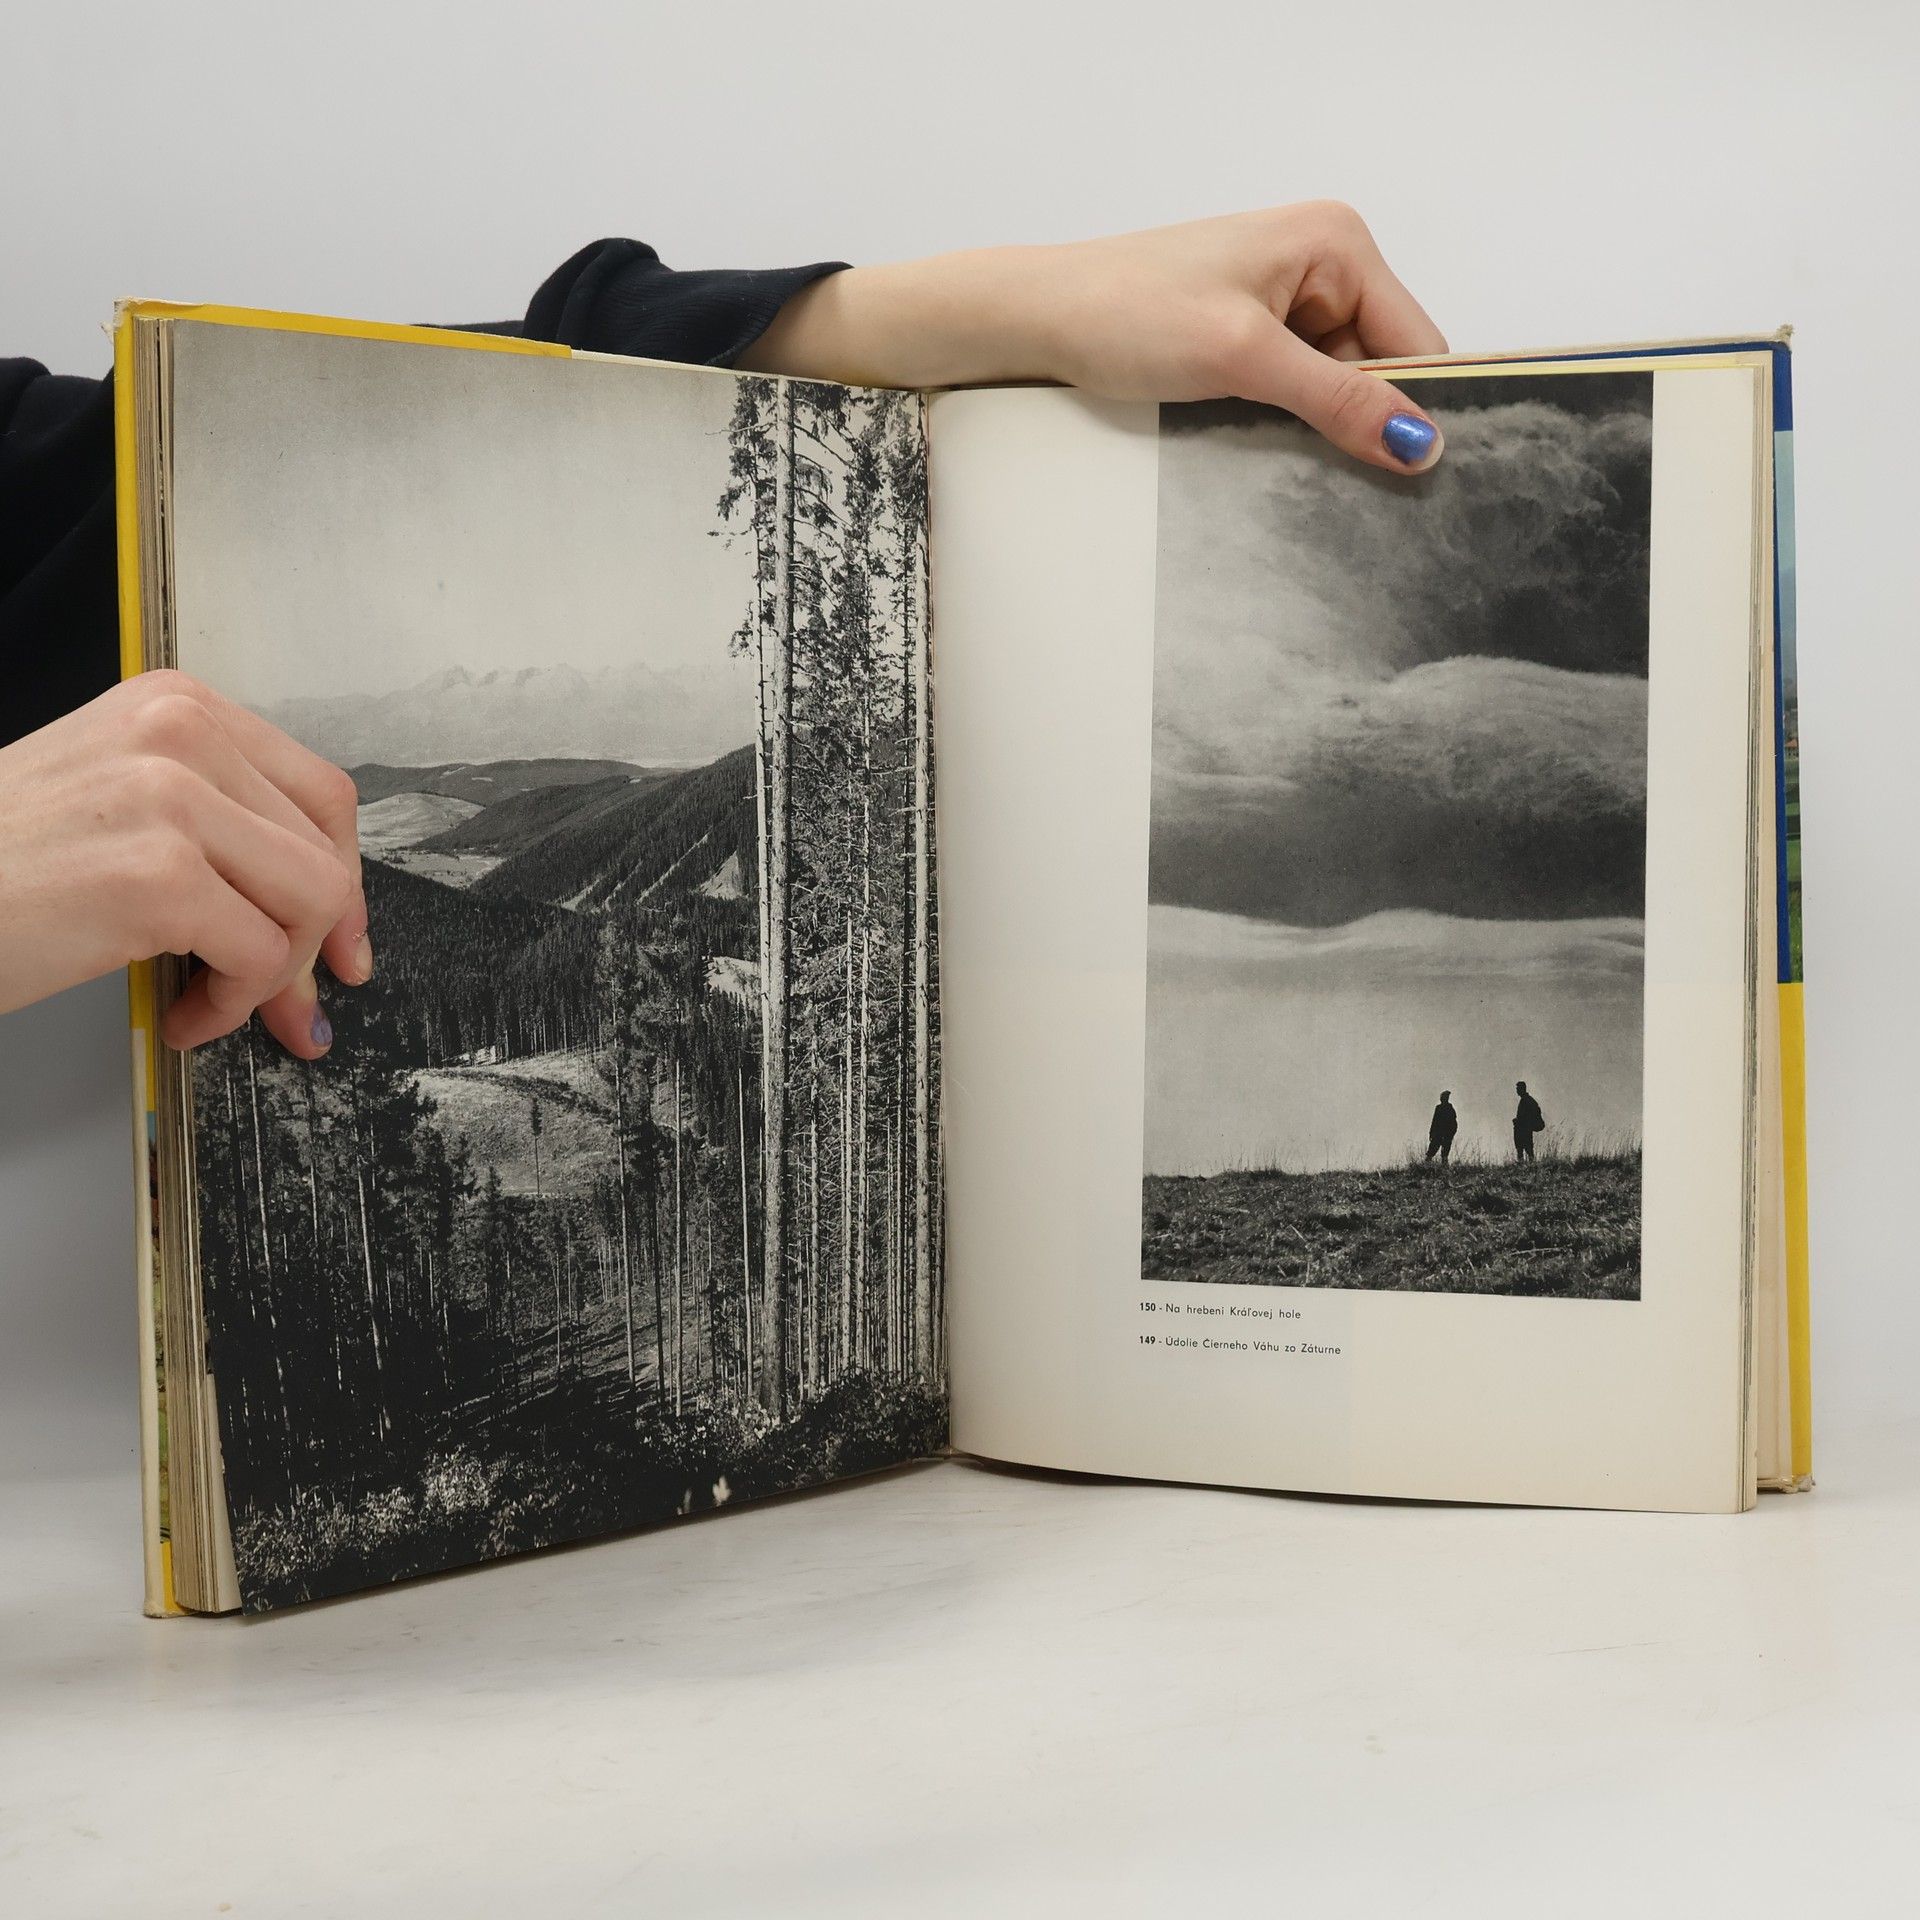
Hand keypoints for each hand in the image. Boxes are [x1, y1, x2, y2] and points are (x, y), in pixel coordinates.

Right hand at [0, 670, 369, 1055]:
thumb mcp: (117, 805)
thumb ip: (219, 833)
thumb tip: (323, 918)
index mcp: (177, 707)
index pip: (321, 793)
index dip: (345, 878)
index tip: (341, 938)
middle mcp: (181, 735)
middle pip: (326, 854)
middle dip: (316, 945)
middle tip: (288, 1001)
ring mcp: (172, 799)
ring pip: (311, 904)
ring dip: (271, 978)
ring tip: (211, 1002)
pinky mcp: (158, 875)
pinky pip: (259, 958)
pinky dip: (229, 1006)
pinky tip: (181, 1016)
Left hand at [741, 202, 1448, 472]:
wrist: (1035, 319)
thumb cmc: (1125, 312)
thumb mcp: (1243, 359)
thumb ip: (1337, 402)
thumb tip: (1420, 446)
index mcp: (1338, 241)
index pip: (1418, 340)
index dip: (1417, 410)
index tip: (1416, 482)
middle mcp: (1320, 261)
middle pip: (1380, 366)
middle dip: (1361, 422)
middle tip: (1338, 485)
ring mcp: (1283, 299)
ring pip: (1336, 387)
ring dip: (1316, 429)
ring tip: (1280, 460)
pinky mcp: (1246, 334)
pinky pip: (1294, 390)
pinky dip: (1283, 423)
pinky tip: (1257, 445)